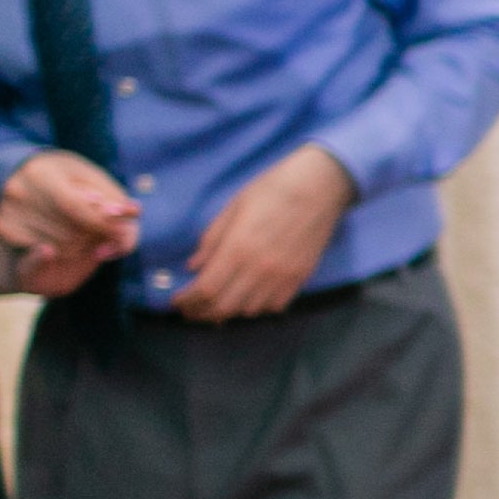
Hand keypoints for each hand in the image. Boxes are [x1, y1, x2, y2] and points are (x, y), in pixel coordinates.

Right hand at [0, 149, 138, 296]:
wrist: (15, 170)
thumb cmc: (62, 172)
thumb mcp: (89, 174)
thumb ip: (113, 194)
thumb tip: (134, 212)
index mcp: (40, 173)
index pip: (75, 207)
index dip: (102, 222)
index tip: (121, 230)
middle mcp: (18, 193)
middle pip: (69, 231)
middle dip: (95, 234)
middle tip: (107, 230)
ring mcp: (7, 212)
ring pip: (59, 245)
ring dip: (82, 244)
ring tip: (86, 230)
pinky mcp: (4, 228)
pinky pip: (45, 250)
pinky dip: (64, 248)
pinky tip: (66, 234)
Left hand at [174, 144, 356, 320]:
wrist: (319, 186)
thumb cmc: (272, 190)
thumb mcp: (233, 208)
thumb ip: (211, 241)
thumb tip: (194, 267)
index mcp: (238, 248)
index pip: (206, 290)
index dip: (187, 301)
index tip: (178, 301)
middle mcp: (260, 269)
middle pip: (224, 307)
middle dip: (202, 312)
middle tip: (192, 310)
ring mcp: (283, 277)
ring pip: (249, 310)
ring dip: (229, 311)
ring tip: (217, 304)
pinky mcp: (301, 277)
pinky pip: (274, 306)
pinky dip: (257, 307)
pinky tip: (248, 297)